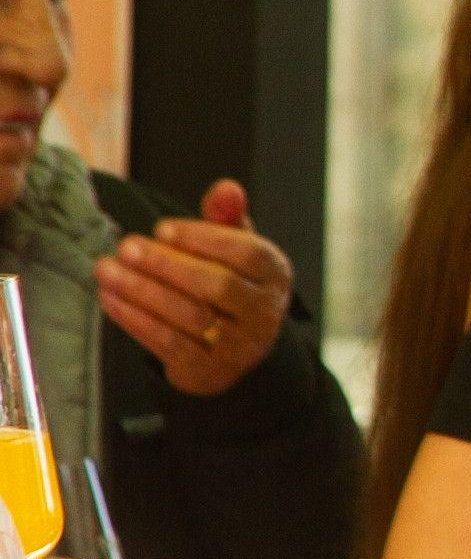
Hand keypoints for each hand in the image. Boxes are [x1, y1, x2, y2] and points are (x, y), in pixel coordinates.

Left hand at [97, 180, 297, 397]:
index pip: (248, 253)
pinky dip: (136, 319)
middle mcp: (265, 313)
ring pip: (190, 316)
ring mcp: (240, 346)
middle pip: (219, 286)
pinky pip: (169, 343)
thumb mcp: (234, 249)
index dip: (204, 239)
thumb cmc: (229, 284)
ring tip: (107, 269)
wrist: (235, 348)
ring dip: (142, 291)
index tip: (161, 228)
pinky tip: (110, 297)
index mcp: (275, 275)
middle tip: (126, 246)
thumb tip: (226, 188)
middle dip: (167, 265)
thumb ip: (227, 217)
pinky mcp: (209, 371)